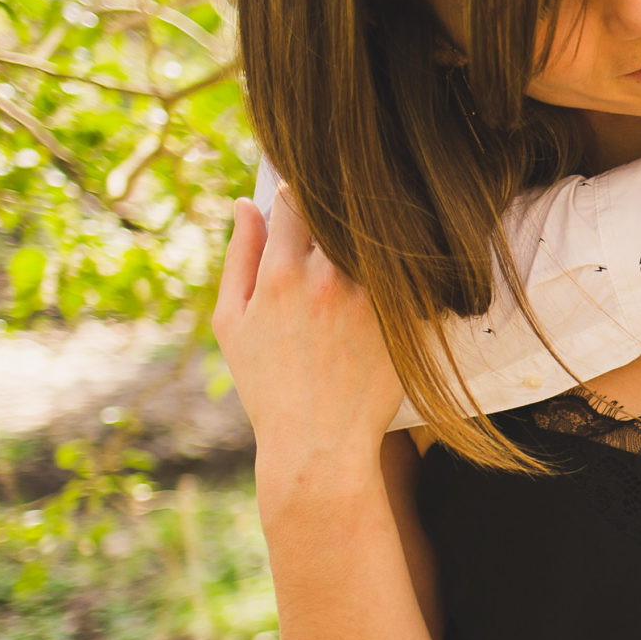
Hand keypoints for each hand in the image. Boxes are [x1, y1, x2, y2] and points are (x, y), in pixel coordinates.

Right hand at [213, 195, 402, 498]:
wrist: (319, 444)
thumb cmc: (267, 385)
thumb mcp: (232, 322)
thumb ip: (239, 257)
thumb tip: (244, 203)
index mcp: (282, 274)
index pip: (294, 200)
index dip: (296, 195)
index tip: (301, 203)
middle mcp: (329, 279)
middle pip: (339, 212)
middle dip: (334, 210)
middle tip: (336, 217)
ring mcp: (371, 298)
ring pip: (376, 238)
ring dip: (370, 235)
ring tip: (365, 244)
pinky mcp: (404, 318)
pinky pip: (408, 271)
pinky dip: (401, 264)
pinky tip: (395, 272)